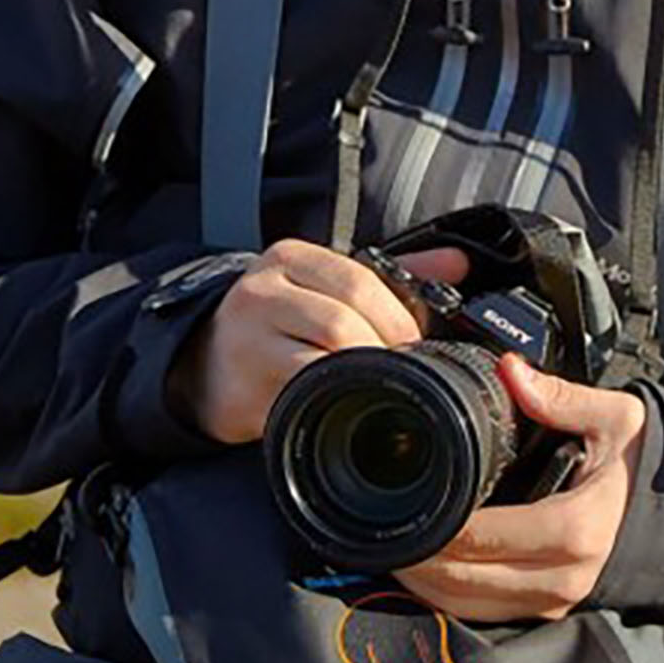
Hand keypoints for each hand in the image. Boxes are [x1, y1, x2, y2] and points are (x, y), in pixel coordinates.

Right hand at [164, 239, 468, 443]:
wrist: (206, 360)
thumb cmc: (279, 320)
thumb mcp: (326, 284)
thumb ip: (394, 274)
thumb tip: (458, 264)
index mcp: (290, 257)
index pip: (358, 280)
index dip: (395, 316)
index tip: (414, 342)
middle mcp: (263, 290)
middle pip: (343, 320)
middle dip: (383, 350)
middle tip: (402, 373)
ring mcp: (247, 339)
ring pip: (324, 359)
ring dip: (362, 379)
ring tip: (375, 387)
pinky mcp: (242, 387)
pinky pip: (302, 397)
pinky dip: (331, 402)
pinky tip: (341, 405)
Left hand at [395, 357, 647, 622]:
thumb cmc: (648, 467)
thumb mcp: (615, 419)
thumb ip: (559, 396)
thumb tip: (511, 371)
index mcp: (575, 527)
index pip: (484, 536)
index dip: (436, 525)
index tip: (402, 504)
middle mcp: (564, 576)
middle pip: (467, 579)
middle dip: (418, 558)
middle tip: (381, 529)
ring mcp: (558, 600)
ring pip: (471, 607)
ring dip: (426, 584)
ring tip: (393, 548)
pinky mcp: (553, 610)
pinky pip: (489, 614)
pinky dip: (451, 598)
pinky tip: (427, 569)